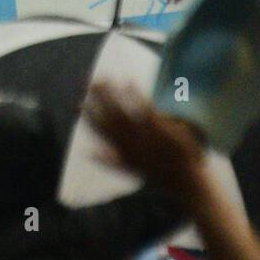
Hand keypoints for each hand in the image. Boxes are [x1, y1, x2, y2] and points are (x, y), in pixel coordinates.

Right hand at [83, 80, 205, 192]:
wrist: (184, 182)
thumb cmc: (158, 175)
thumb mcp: (131, 170)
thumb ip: (110, 160)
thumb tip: (89, 153)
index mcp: (121, 152)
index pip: (99, 131)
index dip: (86, 116)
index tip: (75, 103)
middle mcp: (129, 144)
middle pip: (109, 117)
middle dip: (98, 100)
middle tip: (91, 82)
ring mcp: (144, 137)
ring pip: (122, 111)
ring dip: (111, 94)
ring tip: (105, 78)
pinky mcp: (160, 130)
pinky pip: (144, 109)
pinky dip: (135, 95)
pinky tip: (128, 81)